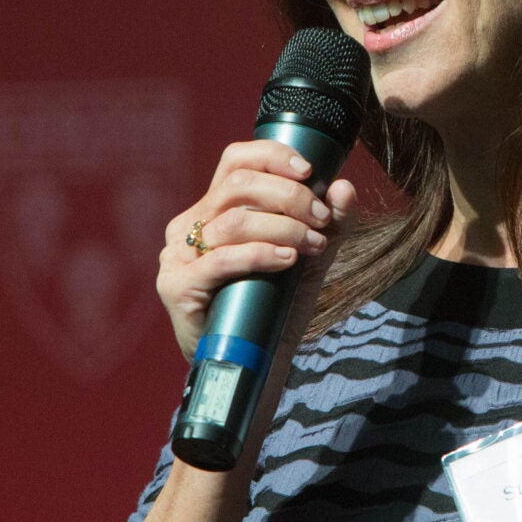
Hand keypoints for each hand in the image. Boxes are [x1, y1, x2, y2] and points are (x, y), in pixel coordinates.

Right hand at [157, 140, 356, 357]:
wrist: (252, 365)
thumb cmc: (274, 306)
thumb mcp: (309, 258)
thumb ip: (328, 224)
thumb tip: (345, 187)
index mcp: (213, 209)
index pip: (235, 161)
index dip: (272, 157)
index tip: (310, 171)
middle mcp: (190, 226)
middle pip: (238, 185)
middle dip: (289, 196)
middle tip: (321, 218)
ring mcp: (177, 256)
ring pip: (234, 221)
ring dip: (283, 227)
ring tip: (312, 244)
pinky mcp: (176, 286)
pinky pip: (221, 259)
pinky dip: (260, 254)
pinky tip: (287, 259)